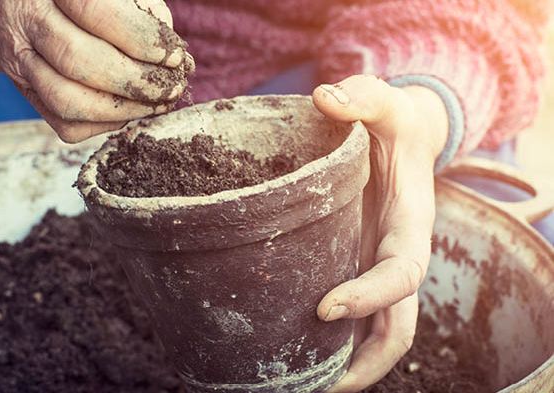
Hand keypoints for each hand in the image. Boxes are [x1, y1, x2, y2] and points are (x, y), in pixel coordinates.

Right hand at [0, 0, 193, 141]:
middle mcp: (23, 21)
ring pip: (67, 100)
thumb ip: (141, 7)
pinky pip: (65, 123)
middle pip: (77, 60)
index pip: (93, 10)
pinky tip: (133, 112)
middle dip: (135, 80)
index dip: (140, 38)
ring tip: (160, 103)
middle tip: (172, 86)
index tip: (174, 55)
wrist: (4, 11)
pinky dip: (106, 124)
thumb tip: (176, 55)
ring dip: (124, 110)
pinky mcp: (26, 94)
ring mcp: (17, 62)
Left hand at [312, 75, 448, 391]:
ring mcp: (377, 266)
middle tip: (319, 387)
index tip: (324, 308)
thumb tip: (325, 97)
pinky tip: (297, 351)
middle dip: (367, 362)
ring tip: (302, 386)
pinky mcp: (358, 266)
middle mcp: (397, 255)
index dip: (371, 295)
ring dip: (350, 365)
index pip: (403, 273)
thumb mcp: (383, 102)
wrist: (400, 137)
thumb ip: (361, 98)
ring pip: (379, 332)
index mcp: (410, 224)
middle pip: (397, 324)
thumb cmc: (392, 122)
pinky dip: (336, 341)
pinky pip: (356, 316)